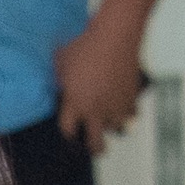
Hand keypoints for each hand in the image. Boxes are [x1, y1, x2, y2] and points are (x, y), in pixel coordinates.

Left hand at [51, 14, 147, 152]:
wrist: (114, 35)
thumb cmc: (84, 45)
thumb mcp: (61, 62)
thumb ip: (57, 80)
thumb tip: (52, 85)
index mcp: (74, 104)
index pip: (68, 132)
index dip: (67, 134)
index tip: (70, 132)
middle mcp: (95, 111)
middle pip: (95, 144)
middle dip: (93, 148)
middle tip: (93, 146)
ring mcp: (115, 107)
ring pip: (116, 131)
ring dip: (111, 126)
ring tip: (108, 121)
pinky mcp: (132, 98)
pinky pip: (131, 116)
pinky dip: (128, 113)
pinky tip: (122, 107)